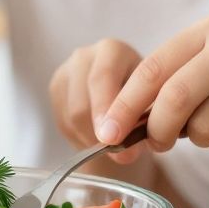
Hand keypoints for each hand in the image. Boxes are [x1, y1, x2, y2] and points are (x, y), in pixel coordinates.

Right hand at [49, 39, 147, 164]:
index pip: (102, 78)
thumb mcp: (152, 100)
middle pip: (80, 103)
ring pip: (70, 118)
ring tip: (113, 149)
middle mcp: (84, 56)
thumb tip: (127, 150)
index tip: (113, 140)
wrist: (127, 91)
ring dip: (91, 140)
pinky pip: (63, 123)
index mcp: (112, 50)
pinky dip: (81, 138)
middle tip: (120, 157)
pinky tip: (98, 139)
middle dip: (98, 135)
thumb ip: (142, 118)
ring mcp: (65, 72)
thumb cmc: (146, 94)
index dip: (106, 111)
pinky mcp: (56, 88)